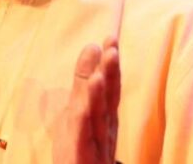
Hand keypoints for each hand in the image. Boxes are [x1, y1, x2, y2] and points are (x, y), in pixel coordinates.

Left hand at [53, 36, 119, 163]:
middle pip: (109, 99)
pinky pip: (84, 131)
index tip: (110, 40)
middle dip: (112, 70)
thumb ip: (84, 96)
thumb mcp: (80, 126)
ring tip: (106, 57)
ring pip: (99, 112)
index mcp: (103, 126)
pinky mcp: (82, 155)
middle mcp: (103, 134)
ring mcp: (96, 146)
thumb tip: (91, 63)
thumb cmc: (81, 158)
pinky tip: (91, 92)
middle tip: (112, 42)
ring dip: (103, 84)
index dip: (111, 67)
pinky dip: (87, 110)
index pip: (109, 93)